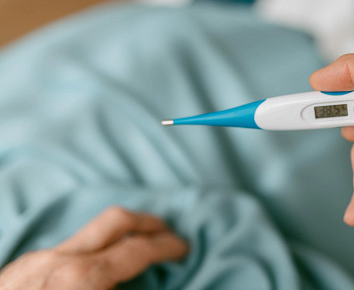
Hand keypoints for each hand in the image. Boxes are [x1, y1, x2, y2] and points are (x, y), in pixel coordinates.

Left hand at [0, 207, 187, 289]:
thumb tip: (142, 283)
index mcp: (82, 278)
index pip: (138, 249)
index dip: (167, 246)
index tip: (183, 248)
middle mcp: (61, 259)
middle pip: (116, 220)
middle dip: (148, 222)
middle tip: (167, 231)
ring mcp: (38, 260)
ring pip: (88, 232)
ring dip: (119, 234)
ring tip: (136, 247)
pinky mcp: (21, 268)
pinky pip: (69, 249)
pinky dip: (93, 250)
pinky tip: (96, 270)